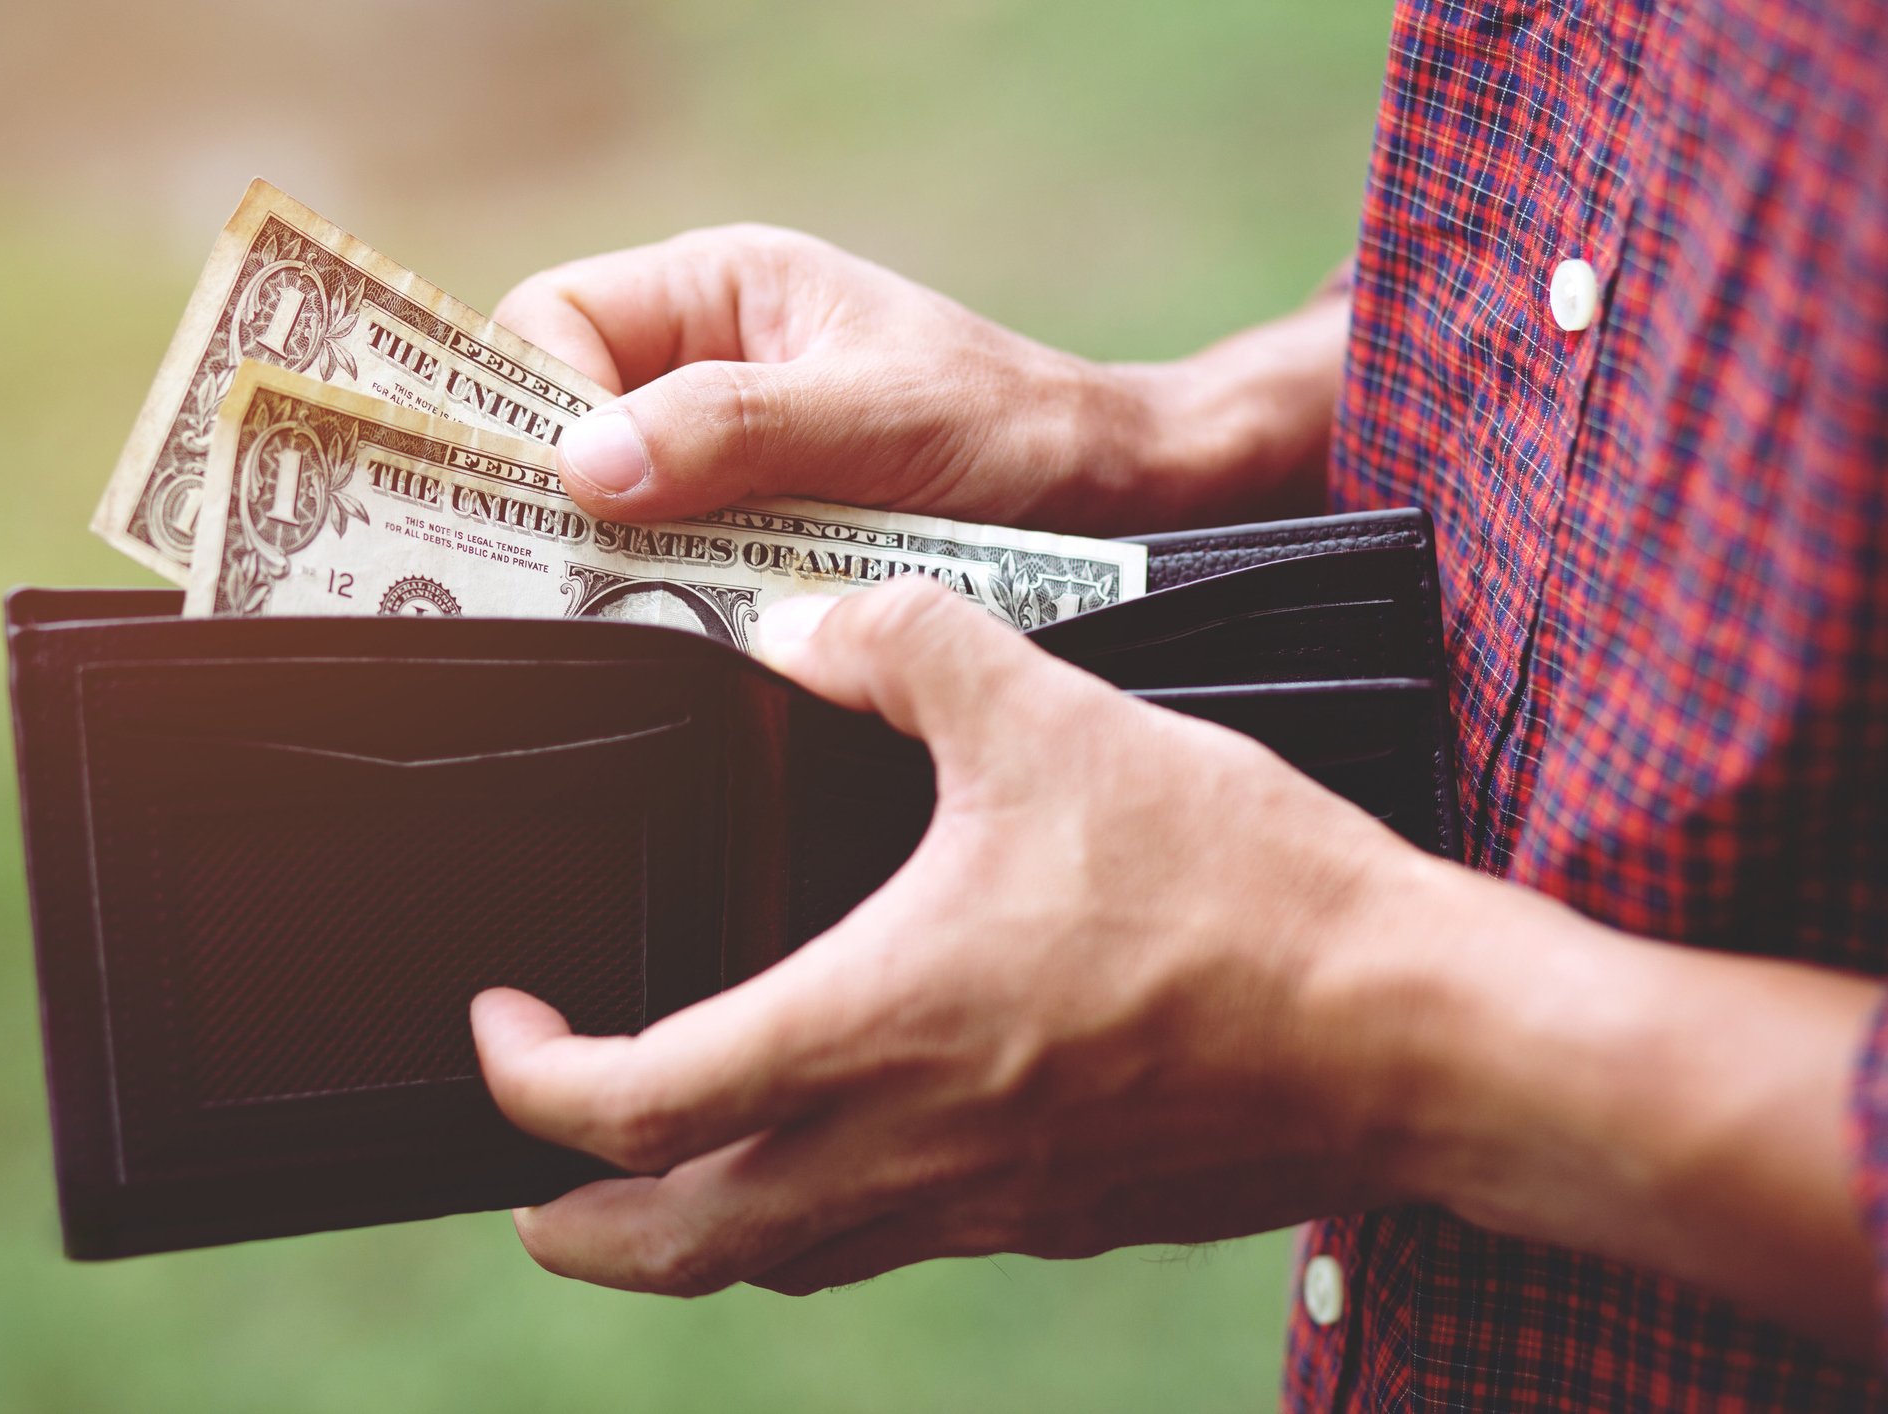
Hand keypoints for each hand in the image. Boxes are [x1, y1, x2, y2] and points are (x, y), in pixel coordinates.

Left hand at [470, 577, 1425, 1294]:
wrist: (1412, 1031)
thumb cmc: (1237, 890)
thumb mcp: (1051, 715)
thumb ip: (904, 647)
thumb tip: (805, 623)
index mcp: (868, 1029)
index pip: (631, 1107)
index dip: (531, 1083)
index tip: (506, 1024)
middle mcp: (906, 1148)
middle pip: (679, 1248)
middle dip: (578, 1232)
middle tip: (525, 1193)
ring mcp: (986, 1204)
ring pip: (786, 1262)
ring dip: (693, 1236)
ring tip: (660, 1183)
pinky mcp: (1060, 1214)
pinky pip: (898, 1243)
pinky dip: (826, 1217)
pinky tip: (857, 1146)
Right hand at [491, 226, 1347, 534]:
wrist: (1114, 502)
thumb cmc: (1012, 430)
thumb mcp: (875, 419)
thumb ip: (731, 429)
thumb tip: (584, 467)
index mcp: (717, 289)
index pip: (551, 323)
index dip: (535, 403)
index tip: (564, 490)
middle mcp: (704, 363)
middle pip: (561, 421)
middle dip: (563, 495)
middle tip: (570, 572)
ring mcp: (725, 453)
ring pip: (610, 505)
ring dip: (621, 558)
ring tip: (641, 605)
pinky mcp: (752, 533)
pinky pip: (670, 562)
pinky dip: (673, 597)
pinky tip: (696, 627)